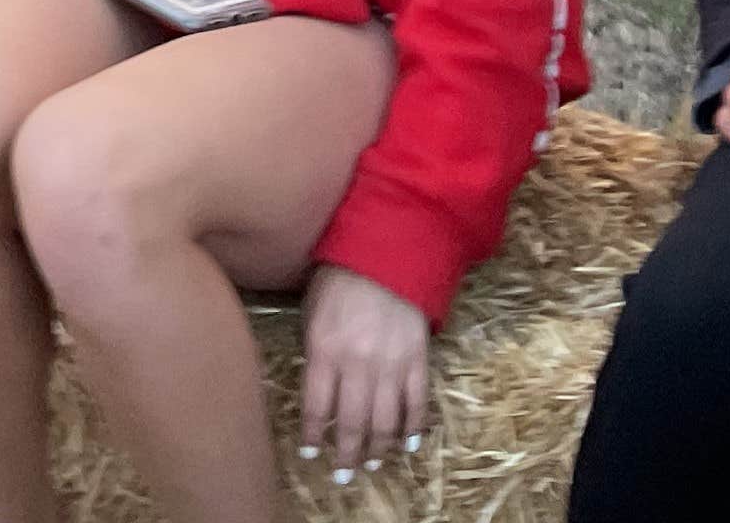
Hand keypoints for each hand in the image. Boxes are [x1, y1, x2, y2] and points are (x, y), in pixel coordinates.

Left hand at [299, 264, 431, 474]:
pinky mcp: (418, 361)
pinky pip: (417, 404)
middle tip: (344, 475)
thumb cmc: (339, 277)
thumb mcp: (312, 311)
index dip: (313, 434)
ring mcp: (391, 366)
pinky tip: (408, 444)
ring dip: (378, 448)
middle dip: (346, 454)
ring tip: (370, 464)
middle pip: (351, 423)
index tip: (311, 453)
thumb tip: (316, 386)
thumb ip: (314, 351)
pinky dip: (414, 428)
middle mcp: (357, 364)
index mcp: (325, 350)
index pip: (316, 406)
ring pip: (384, 421)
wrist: (386, 254)